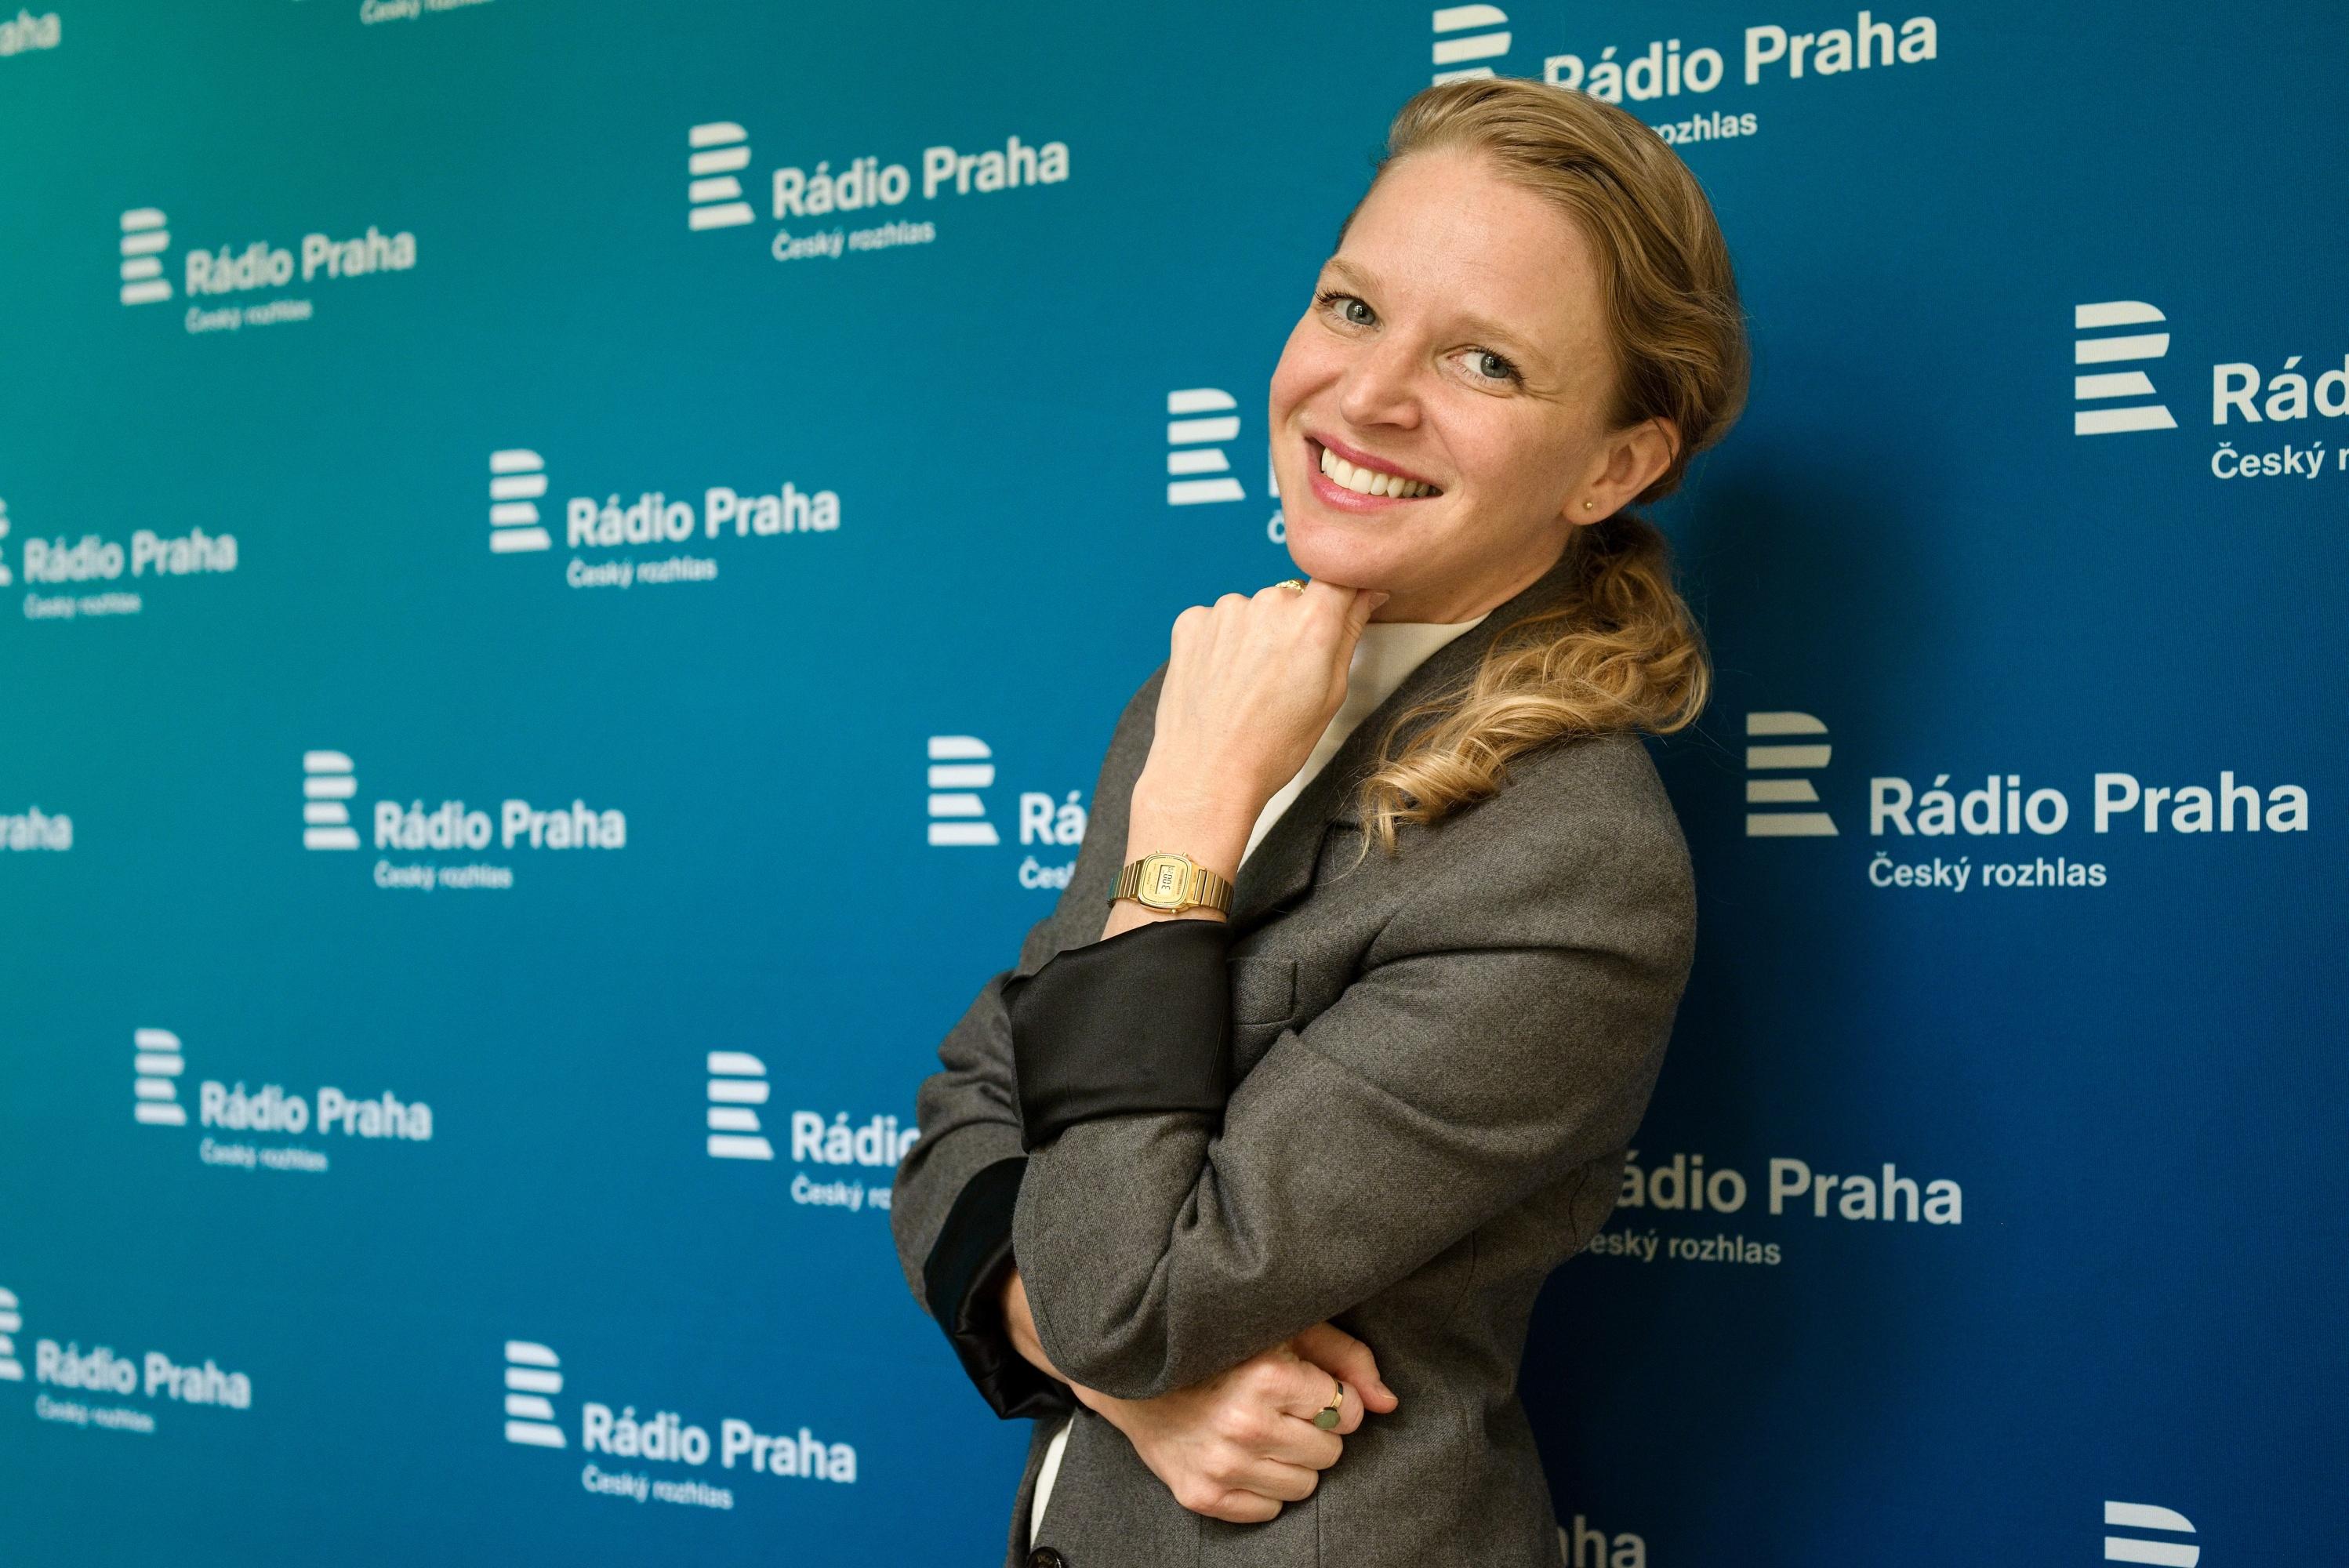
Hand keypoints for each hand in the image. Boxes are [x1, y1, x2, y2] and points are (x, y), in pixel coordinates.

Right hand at [998, 1268, 1400, 1523]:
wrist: (1134, 1377)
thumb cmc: (1221, 1347)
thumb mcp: (1285, 1330)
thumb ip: (1346, 1358)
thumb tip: (1388, 1404)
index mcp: (1269, 1375)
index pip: (1345, 1410)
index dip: (1332, 1397)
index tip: (1306, 1386)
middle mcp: (1246, 1424)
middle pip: (1329, 1453)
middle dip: (1314, 1431)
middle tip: (1281, 1409)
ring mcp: (1222, 1466)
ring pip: (1305, 1487)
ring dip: (1291, 1462)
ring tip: (1262, 1432)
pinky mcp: (1203, 1496)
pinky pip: (1269, 1511)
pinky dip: (1263, 1488)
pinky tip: (1242, 1455)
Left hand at [1139, 579, 1388, 832]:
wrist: (1206, 775)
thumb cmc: (1272, 746)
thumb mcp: (1331, 695)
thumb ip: (1349, 633)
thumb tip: (1367, 594)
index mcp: (1312, 621)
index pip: (1339, 577)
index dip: (1341, 595)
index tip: (1340, 613)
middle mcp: (1268, 604)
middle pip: (1291, 597)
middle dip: (1292, 626)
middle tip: (1282, 676)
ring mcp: (1225, 611)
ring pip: (1252, 610)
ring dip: (1254, 634)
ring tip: (1247, 685)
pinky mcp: (1191, 622)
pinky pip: (1217, 621)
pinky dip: (1220, 642)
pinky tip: (1221, 680)